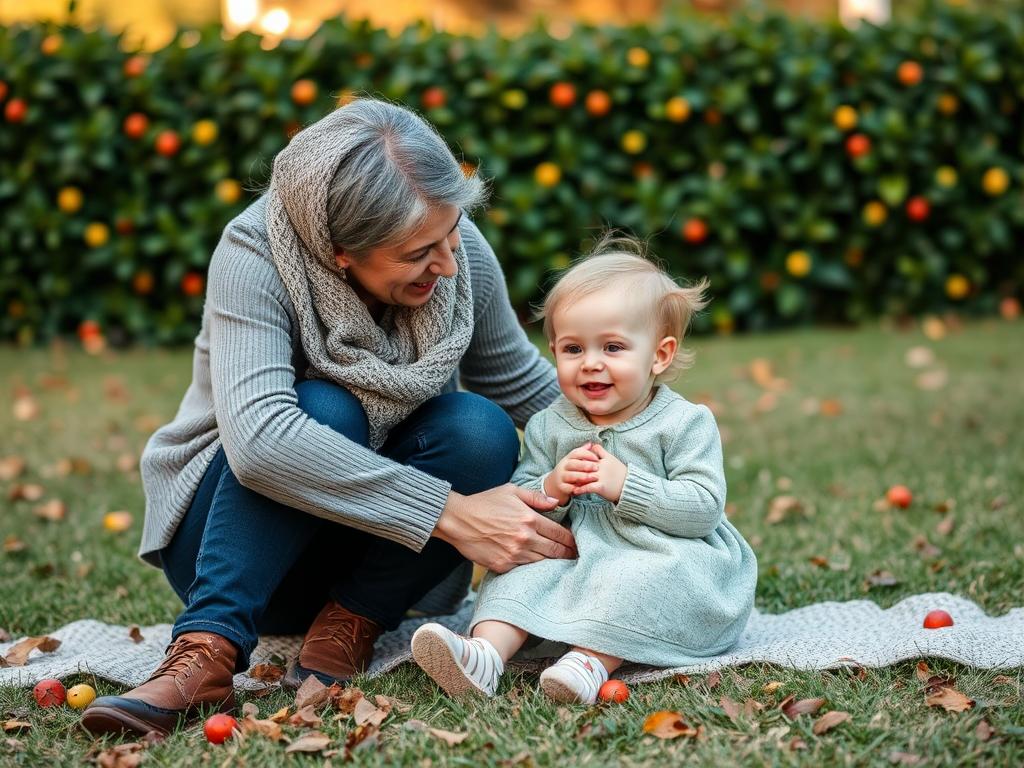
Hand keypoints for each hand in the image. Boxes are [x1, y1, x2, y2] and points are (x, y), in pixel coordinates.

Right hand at [432, 485, 577, 573]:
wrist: (458, 520)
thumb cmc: (484, 503)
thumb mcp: (511, 491)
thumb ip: (536, 497)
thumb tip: (556, 503)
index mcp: (529, 519)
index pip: (560, 533)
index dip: (571, 540)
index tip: (576, 543)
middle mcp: (525, 538)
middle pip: (556, 551)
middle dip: (568, 553)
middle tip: (575, 555)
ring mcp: (514, 554)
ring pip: (543, 562)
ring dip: (552, 562)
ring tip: (560, 562)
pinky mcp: (503, 565)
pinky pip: (524, 568)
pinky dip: (532, 566)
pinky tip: (537, 565)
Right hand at [543, 442, 600, 504]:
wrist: (554, 483)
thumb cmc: (569, 470)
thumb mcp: (574, 460)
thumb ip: (582, 452)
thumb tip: (591, 443)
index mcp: (568, 458)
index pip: (576, 453)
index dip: (587, 454)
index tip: (597, 458)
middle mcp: (563, 466)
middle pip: (573, 463)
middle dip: (585, 465)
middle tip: (596, 467)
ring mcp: (561, 476)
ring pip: (570, 475)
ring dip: (582, 476)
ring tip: (592, 478)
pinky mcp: (561, 487)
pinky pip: (567, 487)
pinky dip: (575, 488)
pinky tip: (583, 489)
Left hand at [573, 443, 626, 502]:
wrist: (630, 487)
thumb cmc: (620, 474)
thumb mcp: (613, 460)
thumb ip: (602, 453)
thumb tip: (593, 445)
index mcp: (606, 458)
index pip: (591, 452)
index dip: (583, 455)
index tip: (576, 460)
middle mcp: (603, 466)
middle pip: (585, 464)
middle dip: (576, 467)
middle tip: (567, 471)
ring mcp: (601, 476)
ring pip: (585, 476)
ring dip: (576, 479)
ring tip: (569, 482)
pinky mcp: (601, 487)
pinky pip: (588, 487)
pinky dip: (580, 489)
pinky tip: (575, 491)